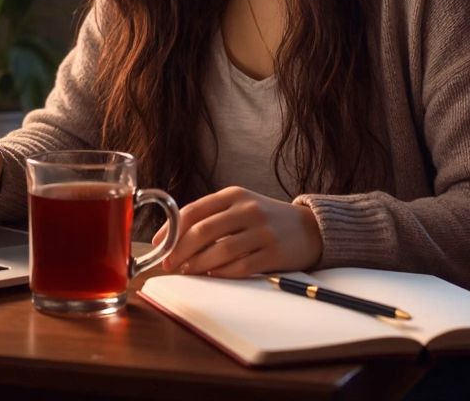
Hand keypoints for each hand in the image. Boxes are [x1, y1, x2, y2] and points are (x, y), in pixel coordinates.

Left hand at [153, 186, 321, 276]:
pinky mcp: (274, 253)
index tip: (158, 245)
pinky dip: (221, 272)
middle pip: (203, 231)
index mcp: (234, 195)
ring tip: (186, 271)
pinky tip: (211, 274)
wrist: (311, 228)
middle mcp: (248, 210)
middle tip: (168, 264)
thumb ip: (211, 216)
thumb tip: (173, 237)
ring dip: (197, 264)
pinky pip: (240, 267)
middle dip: (179, 250)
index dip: (171, 229)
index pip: (193, 210)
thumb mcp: (240, 206)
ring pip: (219, 251)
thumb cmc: (265, 219)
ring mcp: (262, 231)